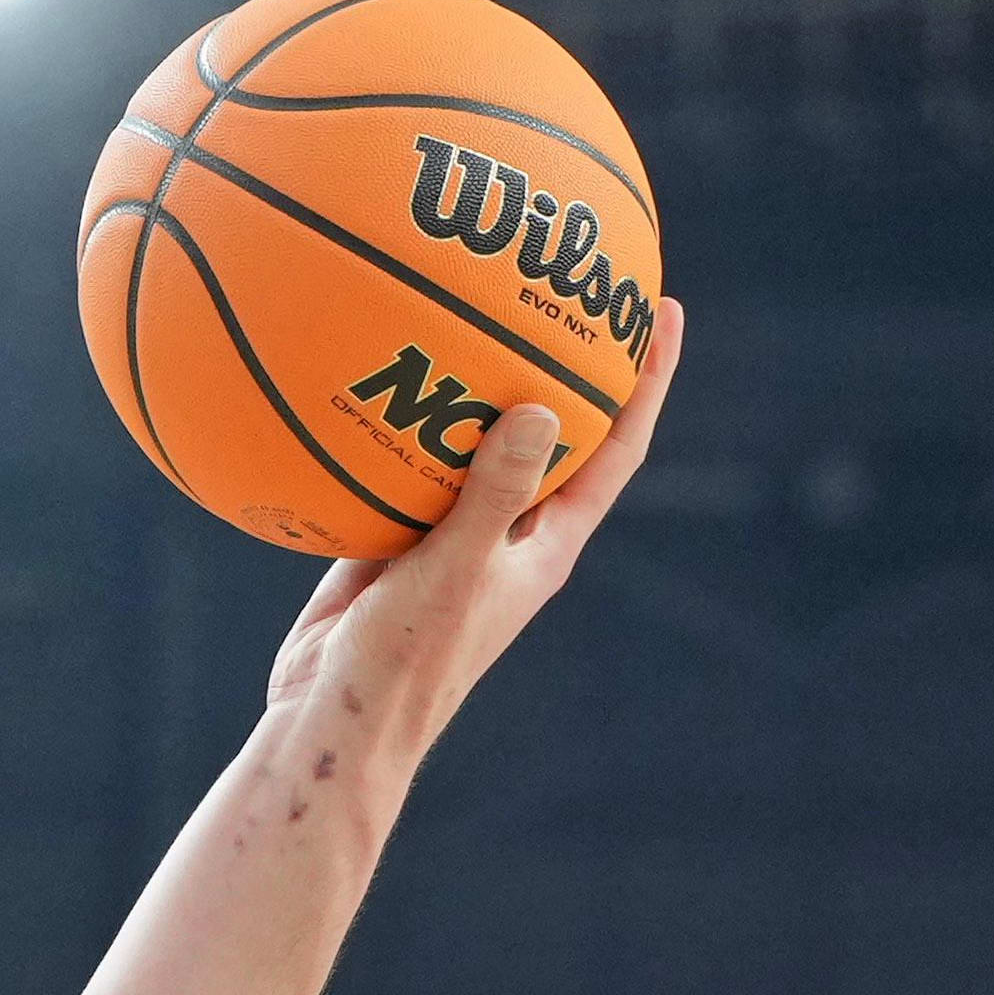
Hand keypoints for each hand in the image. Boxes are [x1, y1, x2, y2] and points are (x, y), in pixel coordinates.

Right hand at [260, 292, 687, 737]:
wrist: (331, 720)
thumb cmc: (406, 663)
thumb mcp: (454, 572)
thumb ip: (493, 493)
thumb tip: (539, 406)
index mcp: (545, 544)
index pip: (615, 450)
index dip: (647, 381)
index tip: (662, 308)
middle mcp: (506, 531)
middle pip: (552, 427)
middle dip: (562, 356)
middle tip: (564, 274)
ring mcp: (447, 531)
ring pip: (468, 437)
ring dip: (467, 376)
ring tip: (463, 295)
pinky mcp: (391, 533)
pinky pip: (397, 458)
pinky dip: (389, 414)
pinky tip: (365, 361)